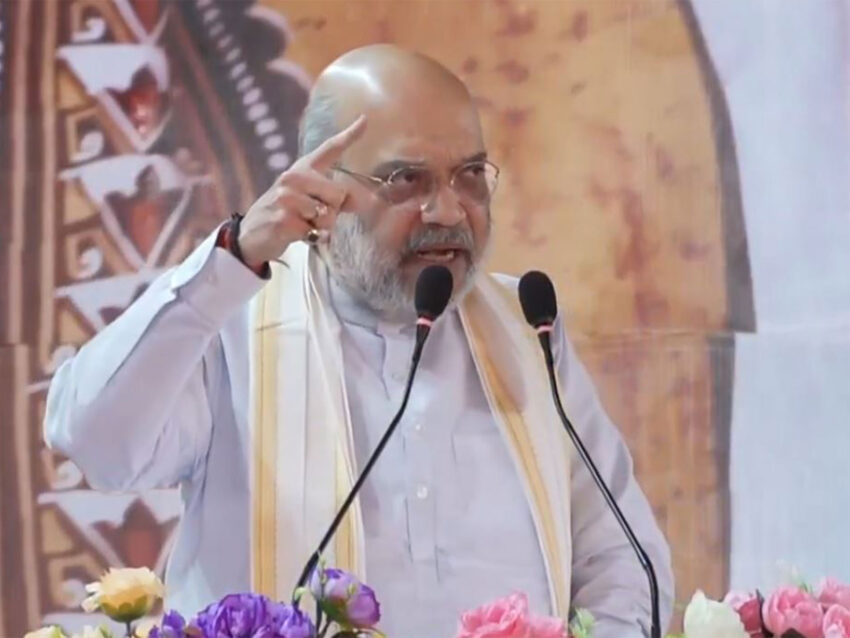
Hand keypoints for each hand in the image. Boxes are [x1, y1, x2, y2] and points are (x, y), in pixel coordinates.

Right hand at [237, 115, 366, 267]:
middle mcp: (293, 177)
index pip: (330, 149)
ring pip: (328, 215)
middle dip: (333, 211)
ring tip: (301, 224)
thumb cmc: (285, 215)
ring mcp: (286, 197)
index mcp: (302, 169)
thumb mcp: (308, 201)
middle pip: (338, 194)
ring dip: (320, 227)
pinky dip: (311, 238)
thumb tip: (362, 201)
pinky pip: (314, 231)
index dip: (349, 135)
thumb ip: (334, 199)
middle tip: (312, 216)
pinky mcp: (282, 219)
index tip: (365, 120)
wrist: (251, 234)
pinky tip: (294, 233)